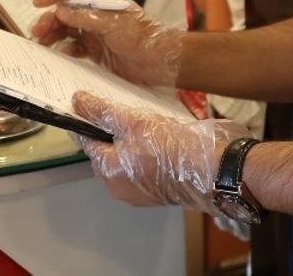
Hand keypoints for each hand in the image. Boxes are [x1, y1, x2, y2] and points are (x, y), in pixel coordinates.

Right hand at [32, 0, 181, 86]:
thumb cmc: (143, 37)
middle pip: (65, 13)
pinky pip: (74, 48)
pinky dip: (64, 50)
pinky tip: (59, 55)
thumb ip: (87, 17)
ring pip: (66, 31)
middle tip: (36, 32)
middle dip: (49, 19)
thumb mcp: (114, 24)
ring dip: (53, 35)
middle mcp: (95, 15)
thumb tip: (61, 11)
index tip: (36, 2)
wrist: (161, 62)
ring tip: (41, 44)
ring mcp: (95, 33)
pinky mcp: (96, 51)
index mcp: (102, 1)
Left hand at [73, 91, 246, 211]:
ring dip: (129, 138)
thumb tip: (77, 102)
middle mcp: (118, 187)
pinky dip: (143, 150)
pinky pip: (140, 165)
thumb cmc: (173, 148)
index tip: (89, 101)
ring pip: (124, 156)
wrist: (214, 171)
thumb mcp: (134, 122)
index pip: (86, 140)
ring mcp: (137, 191)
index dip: (86, 118)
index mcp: (107, 171)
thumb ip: (103, 112)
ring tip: (142, 116)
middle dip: (111, 128)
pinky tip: (156, 134)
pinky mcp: (156, 190)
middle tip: (121, 104)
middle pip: (105, 149)